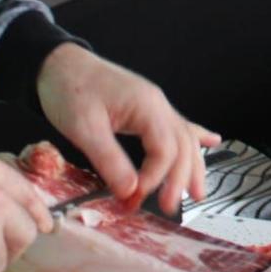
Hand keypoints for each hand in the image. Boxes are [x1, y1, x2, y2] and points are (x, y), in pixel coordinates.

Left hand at [36, 43, 221, 215]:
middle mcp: (158, 106)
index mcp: (146, 107)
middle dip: (180, 179)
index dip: (154, 178)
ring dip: (194, 166)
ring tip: (198, 193)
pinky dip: (196, 137)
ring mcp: (155, 106)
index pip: (165, 150)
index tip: (135, 197)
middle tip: (171, 208)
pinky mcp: (147, 109)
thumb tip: (130, 191)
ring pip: (185, 138)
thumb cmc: (69, 90)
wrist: (58, 63)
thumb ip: (109, 160)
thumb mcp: (83, 128)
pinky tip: (212, 142)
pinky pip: (178, 126)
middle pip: (183, 145)